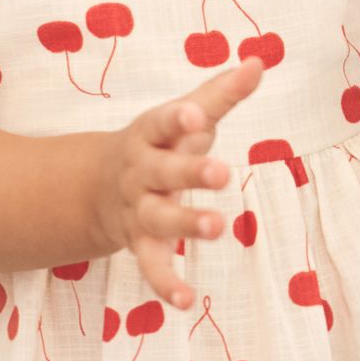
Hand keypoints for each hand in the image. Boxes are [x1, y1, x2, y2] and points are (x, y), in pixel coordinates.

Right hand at [93, 55, 264, 310]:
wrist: (100, 186)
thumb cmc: (160, 144)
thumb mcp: (186, 116)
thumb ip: (222, 93)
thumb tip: (259, 61)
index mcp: (149, 136)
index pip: (160, 123)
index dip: (177, 119)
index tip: (195, 114)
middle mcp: (139, 173)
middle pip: (162, 172)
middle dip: (190, 172)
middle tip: (222, 171)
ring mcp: (137, 210)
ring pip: (158, 219)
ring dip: (184, 224)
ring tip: (217, 227)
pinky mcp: (140, 244)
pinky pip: (150, 266)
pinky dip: (165, 284)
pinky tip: (186, 299)